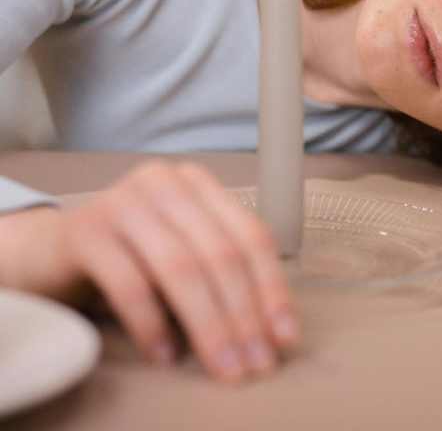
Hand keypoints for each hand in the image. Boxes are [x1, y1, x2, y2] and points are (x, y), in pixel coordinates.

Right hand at [0, 160, 300, 381]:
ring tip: (221, 366)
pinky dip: (152, 324)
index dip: (271, 288)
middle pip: (219, 253)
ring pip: (181, 268)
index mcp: (196, 184)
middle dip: (242, 314)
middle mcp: (164, 183)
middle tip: (254, 363)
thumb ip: (218, 270)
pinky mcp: (87, 231)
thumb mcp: (180, 251)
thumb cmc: (129, 256)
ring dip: (208, 324)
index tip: (283, 336)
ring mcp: (123, 202)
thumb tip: (268, 329)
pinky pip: (130, 283)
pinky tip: (165, 355)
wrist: (51, 252)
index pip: (249, 234)